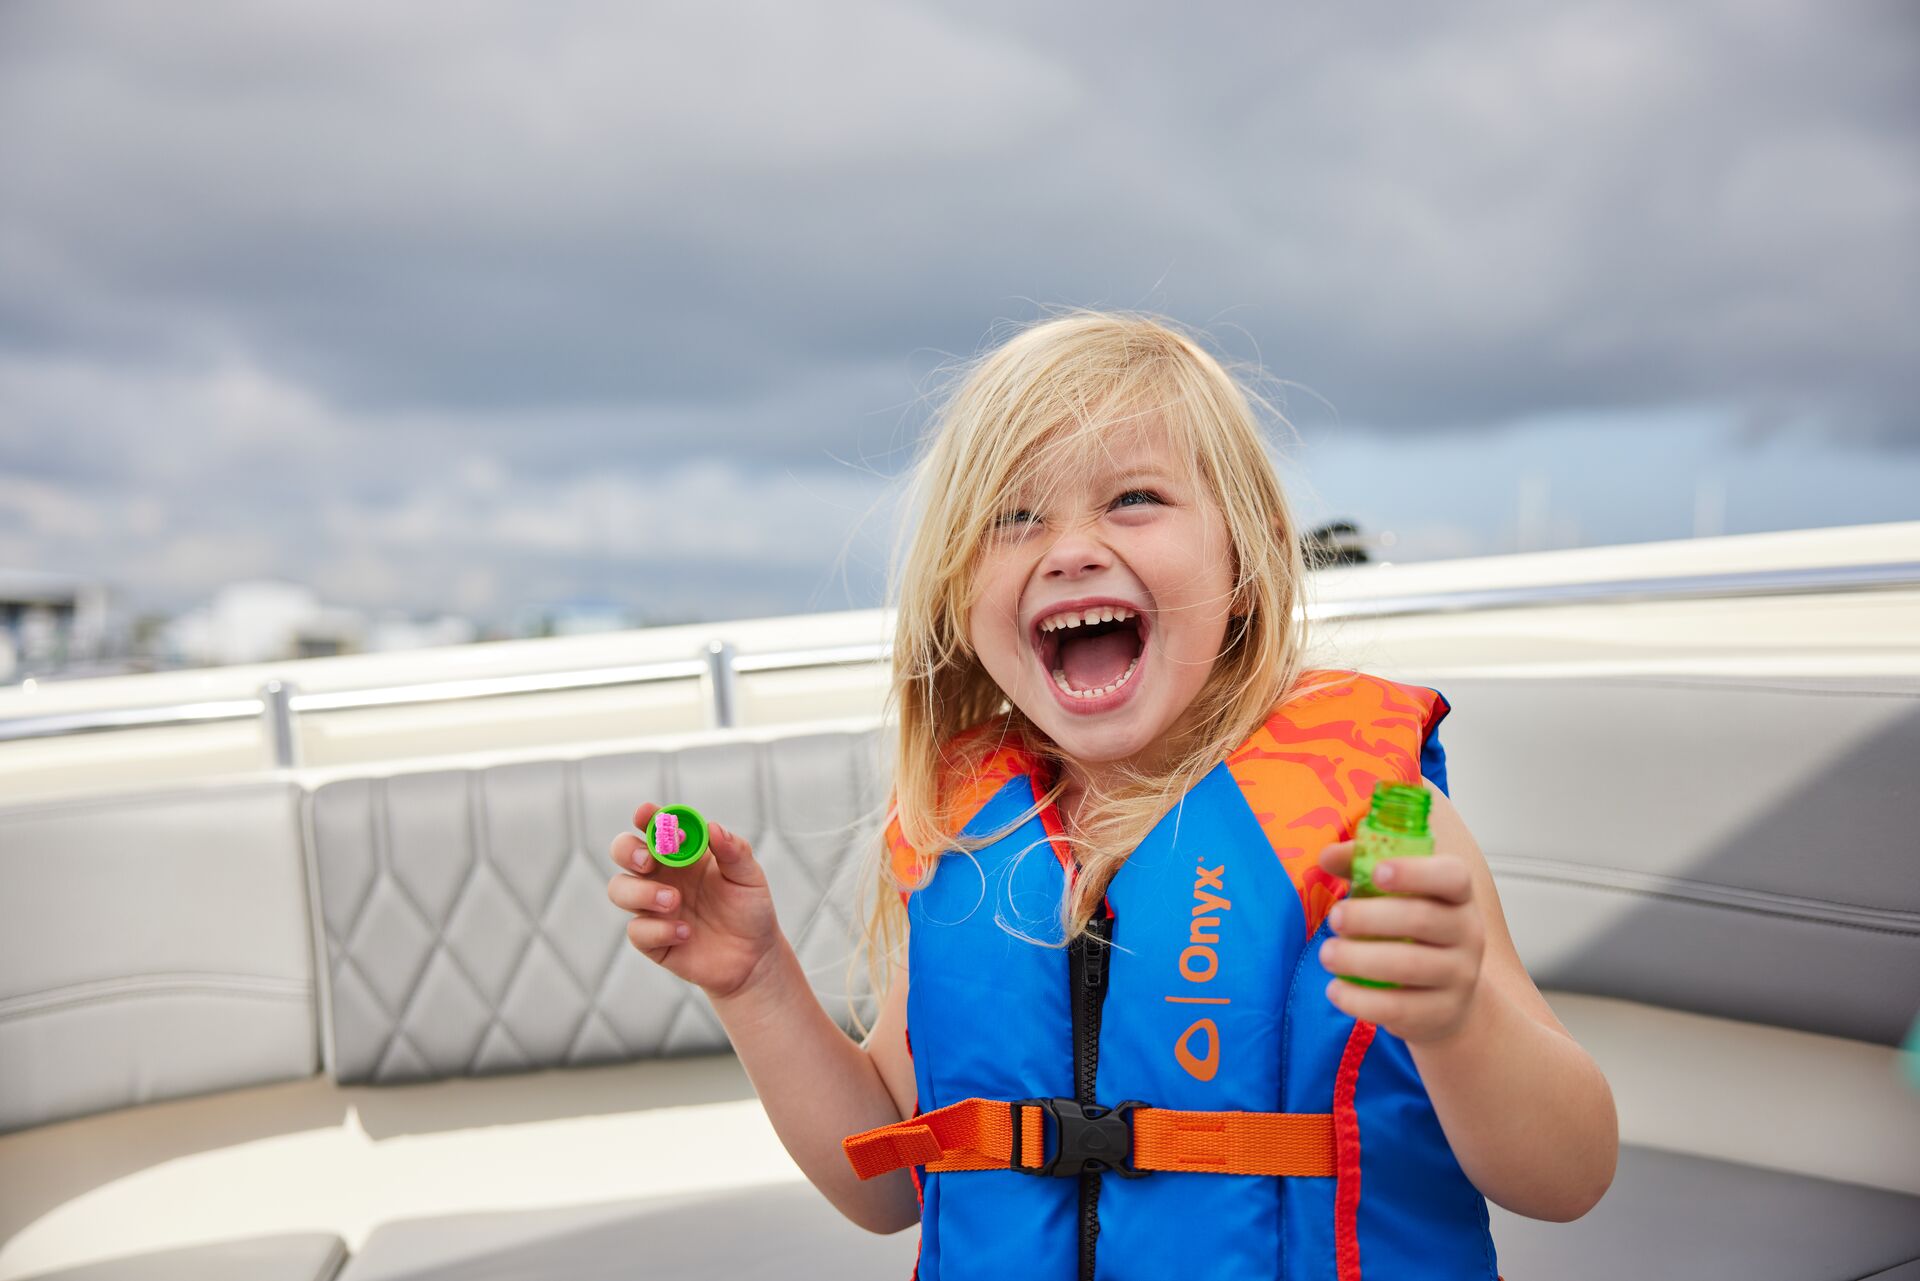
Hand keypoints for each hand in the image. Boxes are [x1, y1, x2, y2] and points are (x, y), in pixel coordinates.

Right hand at [606, 803, 781, 999]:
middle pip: (623, 851)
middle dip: (628, 851)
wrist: (753, 957)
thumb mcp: (749, 877)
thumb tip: (713, 827)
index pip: (656, 826)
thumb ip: (734, 851)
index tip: (647, 815)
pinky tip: (686, 933)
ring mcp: (651, 907)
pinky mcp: (651, 939)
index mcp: (682, 852)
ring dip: (641, 892)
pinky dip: (659, 930)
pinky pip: (637, 930)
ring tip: (675, 901)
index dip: (648, 817)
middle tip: (648, 861)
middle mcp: (660, 875)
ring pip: (619, 889)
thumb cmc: (749, 908)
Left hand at [1314, 839, 1485, 1042]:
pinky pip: (1399, 1008)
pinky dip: (1361, 1000)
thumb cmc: (1412, 933)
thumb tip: (1327, 855)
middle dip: (1370, 918)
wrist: (1448, 998)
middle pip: (1421, 919)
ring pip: (1409, 966)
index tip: (1377, 872)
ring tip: (1327, 954)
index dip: (1415, 871)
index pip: (1452, 876)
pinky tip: (1336, 990)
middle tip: (1334, 918)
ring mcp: (1459, 976)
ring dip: (1359, 959)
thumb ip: (1361, 867)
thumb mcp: (1394, 896)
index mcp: (1457, 895)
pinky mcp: (1442, 1013)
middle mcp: (1467, 932)